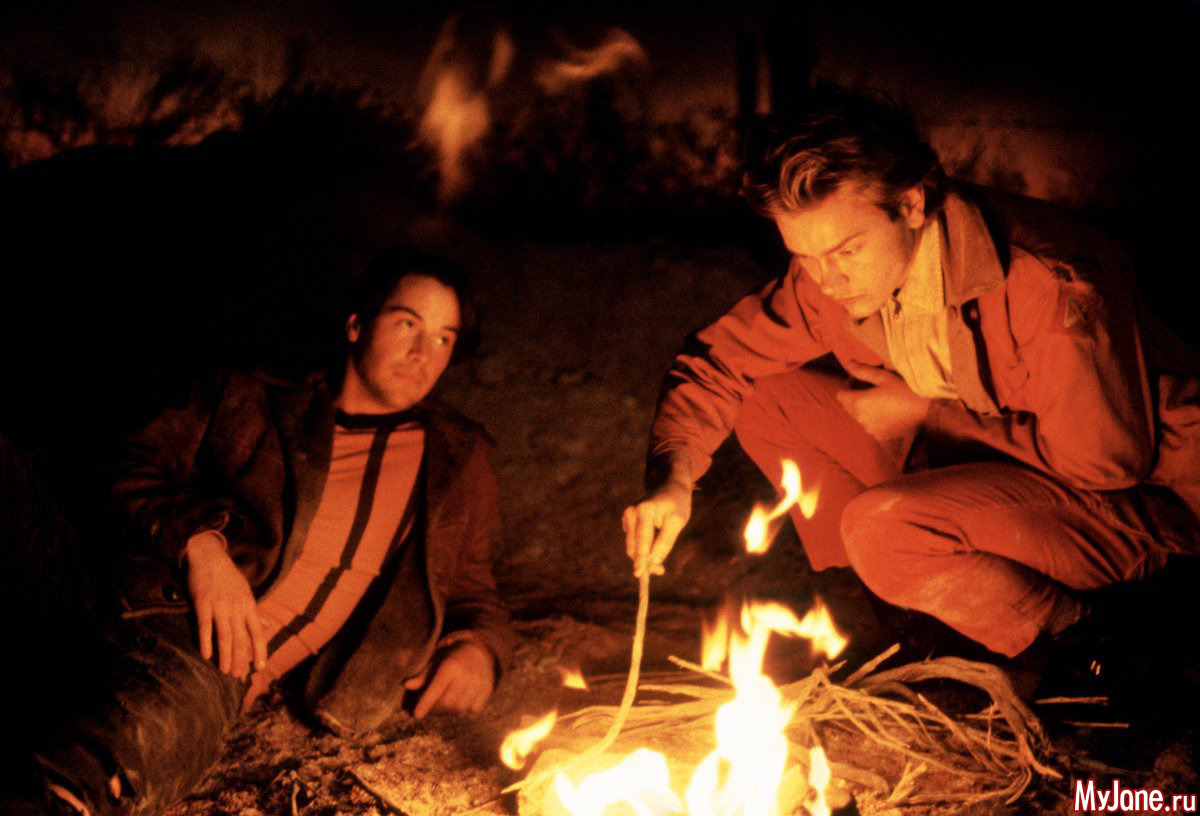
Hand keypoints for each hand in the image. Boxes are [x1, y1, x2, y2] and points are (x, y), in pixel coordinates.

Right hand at [185, 531, 266, 678]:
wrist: (209, 556)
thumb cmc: (228, 576)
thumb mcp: (246, 592)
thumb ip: (255, 612)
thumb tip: (268, 625)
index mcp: (249, 605)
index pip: (258, 632)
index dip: (260, 650)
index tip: (260, 667)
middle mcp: (237, 607)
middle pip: (241, 638)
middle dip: (241, 659)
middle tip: (238, 676)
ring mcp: (220, 605)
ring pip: (225, 635)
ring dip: (226, 655)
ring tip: (225, 671)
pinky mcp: (202, 602)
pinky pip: (205, 625)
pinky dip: (206, 641)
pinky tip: (206, 655)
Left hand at [404, 640, 495, 718]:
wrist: (480, 650)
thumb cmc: (452, 657)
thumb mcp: (435, 661)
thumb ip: (422, 676)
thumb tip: (406, 685)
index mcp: (451, 665)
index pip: (436, 689)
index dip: (425, 703)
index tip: (416, 715)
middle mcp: (467, 674)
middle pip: (447, 703)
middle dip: (435, 709)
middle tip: (429, 706)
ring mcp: (479, 683)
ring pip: (459, 709)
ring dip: (448, 711)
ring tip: (443, 702)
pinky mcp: (487, 691)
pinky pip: (472, 710)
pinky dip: (463, 709)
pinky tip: (459, 699)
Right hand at [623, 480, 691, 577]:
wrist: (670, 486)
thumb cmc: (677, 503)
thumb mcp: (677, 521)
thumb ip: (665, 541)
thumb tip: (654, 561)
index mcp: (644, 510)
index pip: (642, 540)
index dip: (641, 558)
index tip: (639, 574)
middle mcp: (631, 513)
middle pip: (634, 546)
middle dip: (645, 562)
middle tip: (661, 571)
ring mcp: (627, 517)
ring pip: (632, 546)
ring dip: (643, 558)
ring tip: (659, 566)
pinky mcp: (627, 521)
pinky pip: (633, 541)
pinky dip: (641, 550)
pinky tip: (653, 551)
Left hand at [835, 361, 930, 442]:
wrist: (927, 412)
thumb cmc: (906, 390)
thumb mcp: (884, 377)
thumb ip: (863, 371)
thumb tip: (849, 364)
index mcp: (859, 403)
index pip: (840, 395)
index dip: (848, 385)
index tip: (860, 380)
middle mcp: (861, 419)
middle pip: (848, 406)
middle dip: (854, 395)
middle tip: (870, 387)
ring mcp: (870, 430)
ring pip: (858, 417)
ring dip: (863, 407)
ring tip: (880, 398)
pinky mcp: (880, 436)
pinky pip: (870, 425)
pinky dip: (873, 418)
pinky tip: (887, 410)